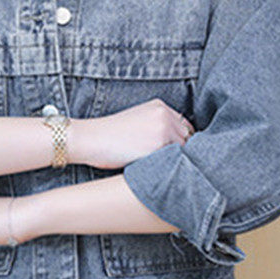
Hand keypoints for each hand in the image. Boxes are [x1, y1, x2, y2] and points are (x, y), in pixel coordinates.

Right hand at [78, 99, 194, 169]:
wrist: (92, 138)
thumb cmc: (110, 135)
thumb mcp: (137, 120)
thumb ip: (157, 126)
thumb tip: (176, 145)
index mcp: (159, 106)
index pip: (183, 126)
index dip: (180, 141)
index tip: (175, 154)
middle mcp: (164, 114)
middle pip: (187, 137)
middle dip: (181, 151)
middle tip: (171, 165)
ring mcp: (164, 128)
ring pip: (183, 150)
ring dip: (177, 161)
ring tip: (164, 170)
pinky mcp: (160, 144)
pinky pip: (175, 160)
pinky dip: (170, 167)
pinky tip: (159, 172)